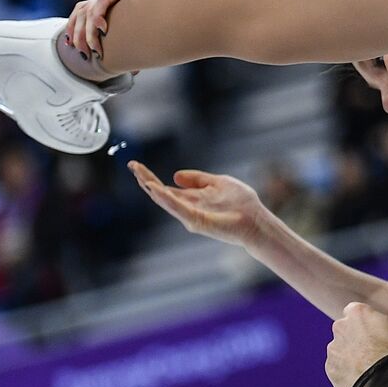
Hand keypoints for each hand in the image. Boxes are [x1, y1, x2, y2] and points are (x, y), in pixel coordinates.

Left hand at [66, 0, 176, 55]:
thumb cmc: (168, 8)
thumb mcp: (146, 28)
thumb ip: (137, 43)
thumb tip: (136, 69)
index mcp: (111, 2)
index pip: (81, 12)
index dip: (72, 28)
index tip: (70, 46)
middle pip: (80, 13)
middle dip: (77, 35)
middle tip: (83, 53)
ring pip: (88, 11)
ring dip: (87, 31)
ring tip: (94, 47)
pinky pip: (103, 2)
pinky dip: (98, 16)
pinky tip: (103, 29)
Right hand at [129, 160, 268, 248]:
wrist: (255, 219)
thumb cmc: (241, 203)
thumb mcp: (218, 182)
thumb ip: (198, 179)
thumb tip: (175, 175)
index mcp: (191, 198)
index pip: (165, 187)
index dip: (149, 176)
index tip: (135, 165)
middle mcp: (187, 208)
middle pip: (160, 194)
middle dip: (145, 180)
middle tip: (132, 165)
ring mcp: (190, 216)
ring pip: (165, 201)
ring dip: (152, 188)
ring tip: (140, 175)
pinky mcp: (197, 222)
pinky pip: (179, 209)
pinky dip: (167, 199)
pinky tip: (157, 189)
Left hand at [326, 302, 387, 386]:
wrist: (386, 381)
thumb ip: (383, 323)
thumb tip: (381, 327)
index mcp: (357, 313)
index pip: (354, 310)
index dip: (363, 321)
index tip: (370, 330)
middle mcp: (340, 327)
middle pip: (344, 329)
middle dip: (353, 337)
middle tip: (368, 350)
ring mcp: (333, 348)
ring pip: (339, 349)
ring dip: (348, 355)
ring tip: (365, 367)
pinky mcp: (330, 368)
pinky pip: (336, 367)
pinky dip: (345, 371)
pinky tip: (359, 377)